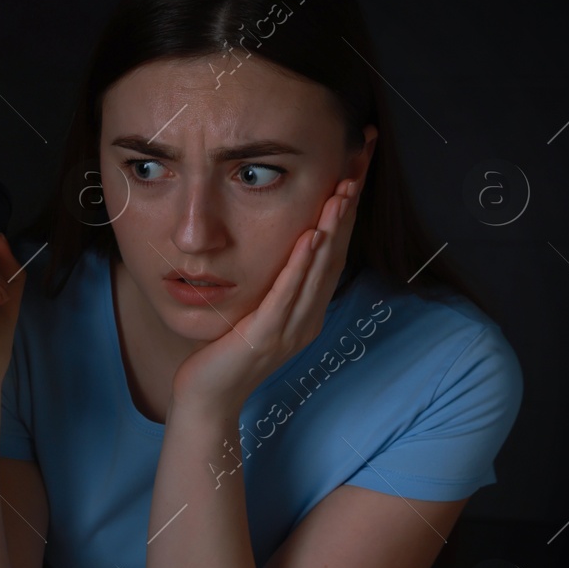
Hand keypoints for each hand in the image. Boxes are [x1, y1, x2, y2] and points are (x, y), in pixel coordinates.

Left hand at [170, 177, 361, 414]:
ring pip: (318, 272)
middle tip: (360, 168)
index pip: (334, 251)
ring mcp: (291, 329)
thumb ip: (276, 284)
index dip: (347, 211)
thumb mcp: (257, 310)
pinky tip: (309, 238)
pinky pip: (287, 295)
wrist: (208, 399)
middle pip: (335, 255)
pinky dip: (300, 265)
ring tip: (342, 194)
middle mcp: (308, 318)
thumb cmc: (226, 352)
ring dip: (332, 231)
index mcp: (308, 310)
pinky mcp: (266, 336)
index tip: (356, 170)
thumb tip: (286, 245)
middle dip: (347, 210)